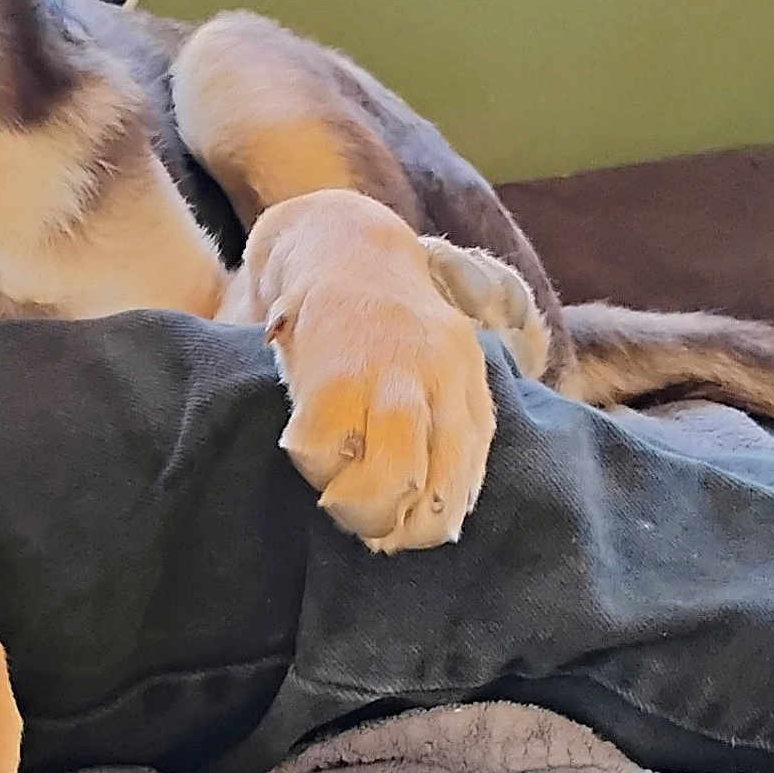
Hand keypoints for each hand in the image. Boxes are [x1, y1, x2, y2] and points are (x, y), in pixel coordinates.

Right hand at [219, 189, 496, 552]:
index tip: (405, 530)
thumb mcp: (439, 362)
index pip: (461, 478)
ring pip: (380, 478)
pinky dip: (312, 464)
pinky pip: (319, 449)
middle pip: (424, 485)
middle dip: (393, 524)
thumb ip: (450, 427)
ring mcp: (381, 373)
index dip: (430, 522)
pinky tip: (309, 447)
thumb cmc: (388, 323)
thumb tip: (438, 516)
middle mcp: (432, 377)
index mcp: (464, 380)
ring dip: (355, 505)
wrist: (340, 242)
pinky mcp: (326, 370)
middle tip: (370, 525)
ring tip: (337, 494)